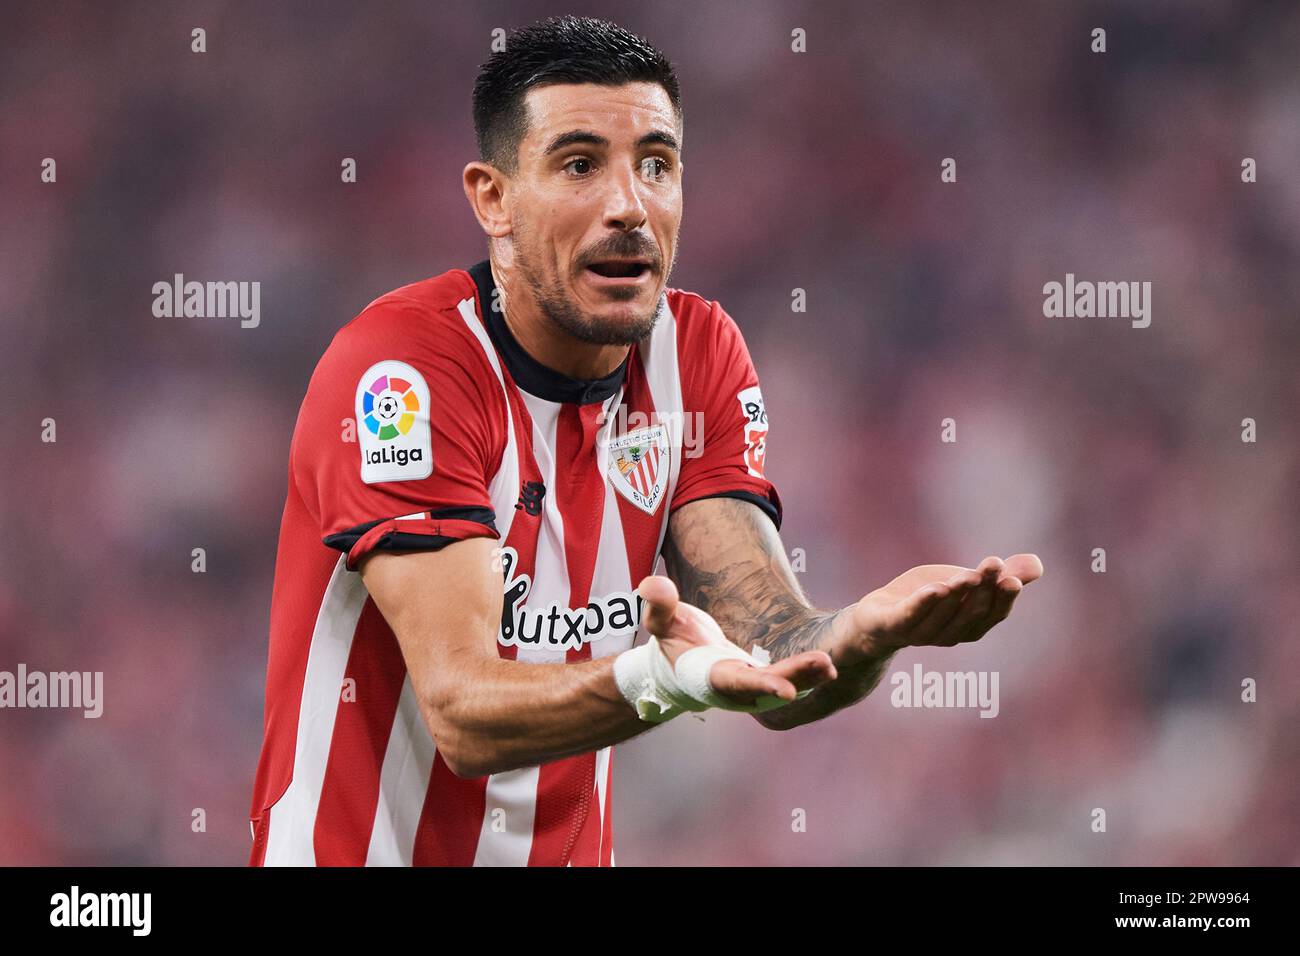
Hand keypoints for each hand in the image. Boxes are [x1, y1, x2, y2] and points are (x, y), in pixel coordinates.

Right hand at [637, 575, 836, 706]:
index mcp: (712, 677)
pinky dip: (808, 675)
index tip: (786, 689)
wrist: (680, 669)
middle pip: (770, 684)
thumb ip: (659, 605)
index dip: (761, 684)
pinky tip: (829, 666)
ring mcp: (753, 687)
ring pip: (784, 683)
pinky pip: (790, 678)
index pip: (738, 681)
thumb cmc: (672, 643)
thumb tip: (653, 584)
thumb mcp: (661, 624)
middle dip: (797, 676)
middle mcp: (737, 688)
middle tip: (826, 665)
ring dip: (809, 677)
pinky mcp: (765, 680)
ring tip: (831, 666)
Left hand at [831, 554, 1043, 666]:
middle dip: (983, 589)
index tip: (1014, 578)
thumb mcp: (965, 582)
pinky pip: (909, 618)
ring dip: (957, 595)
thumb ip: (999, 575)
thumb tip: (1038, 564)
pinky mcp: (892, 625)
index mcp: (970, 626)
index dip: (1004, 598)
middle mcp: (949, 634)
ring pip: (943, 615)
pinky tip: (937, 588)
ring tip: (968, 575)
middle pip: (970, 612)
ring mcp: (920, 633)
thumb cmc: (928, 599)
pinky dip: (924, 604)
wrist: (878, 617)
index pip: (993, 614)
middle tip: (994, 563)